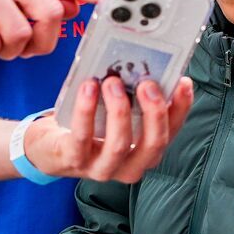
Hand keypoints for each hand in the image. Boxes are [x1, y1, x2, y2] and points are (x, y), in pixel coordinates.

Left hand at [24, 74, 195, 184]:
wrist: (50, 148)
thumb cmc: (90, 127)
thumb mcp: (116, 114)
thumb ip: (134, 99)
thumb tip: (146, 66)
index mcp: (145, 151)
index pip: (171, 132)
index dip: (181, 108)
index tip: (183, 82)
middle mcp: (129, 165)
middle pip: (153, 144)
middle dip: (154, 112)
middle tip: (147, 84)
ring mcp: (101, 167)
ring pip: (119, 144)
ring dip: (119, 110)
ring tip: (113, 82)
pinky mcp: (73, 160)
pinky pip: (82, 136)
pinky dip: (86, 110)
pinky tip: (88, 88)